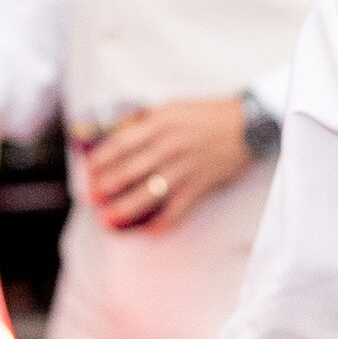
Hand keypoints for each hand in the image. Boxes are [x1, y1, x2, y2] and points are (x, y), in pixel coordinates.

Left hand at [83, 97, 250, 231]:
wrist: (247, 125)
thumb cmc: (207, 114)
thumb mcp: (172, 107)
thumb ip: (145, 120)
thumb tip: (119, 133)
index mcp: (159, 125)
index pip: (121, 145)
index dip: (102, 161)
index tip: (90, 172)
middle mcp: (169, 147)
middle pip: (130, 172)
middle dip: (107, 187)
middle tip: (92, 199)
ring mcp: (185, 168)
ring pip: (149, 193)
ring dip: (126, 208)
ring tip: (110, 220)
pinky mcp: (200, 185)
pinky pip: (177, 208)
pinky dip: (163, 222)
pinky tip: (150, 231)